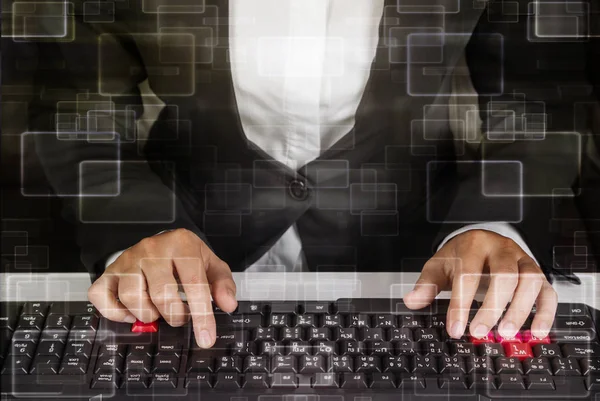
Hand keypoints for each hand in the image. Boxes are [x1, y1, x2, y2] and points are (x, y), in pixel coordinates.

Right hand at [87, 229, 236, 347]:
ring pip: (132, 297)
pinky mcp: (109, 271)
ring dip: (148, 315)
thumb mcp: (211, 265)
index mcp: (182, 244)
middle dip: (175, 315)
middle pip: (161, 294)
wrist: (164, 241)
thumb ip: (222, 284)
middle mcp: (152, 249)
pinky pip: (102, 297)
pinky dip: (116, 312)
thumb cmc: (187, 256)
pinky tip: (132, 312)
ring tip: (159, 311)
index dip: (201, 315)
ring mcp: (128, 259)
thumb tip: (228, 304)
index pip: (194, 284)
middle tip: (180, 316)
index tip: (206, 337)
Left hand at [404, 230, 556, 339]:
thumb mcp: (438, 266)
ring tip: (506, 333)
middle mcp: (501, 249)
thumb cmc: (459, 257)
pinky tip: (537, 331)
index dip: (461, 304)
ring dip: (520, 309)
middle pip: (503, 275)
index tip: (455, 329)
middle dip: (492, 306)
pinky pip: (548, 291)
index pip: (468, 274)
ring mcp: (523, 260)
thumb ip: (426, 285)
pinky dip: (545, 312)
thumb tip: (412, 301)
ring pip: (529, 280)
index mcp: (474, 245)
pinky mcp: (538, 273)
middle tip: (480, 332)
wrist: (480, 241)